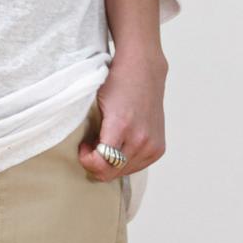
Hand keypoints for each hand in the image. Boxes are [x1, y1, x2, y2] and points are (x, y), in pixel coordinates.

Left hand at [79, 53, 166, 181]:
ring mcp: (152, 145)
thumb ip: (93, 131)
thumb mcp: (97, 104)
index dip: (87, 160)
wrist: (143, 69)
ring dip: (111, 163)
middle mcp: (140, 139)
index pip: (102, 164)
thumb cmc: (118, 82)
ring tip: (107, 142)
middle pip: (112, 172)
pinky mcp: (158, 148)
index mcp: (121, 127)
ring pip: (123, 172)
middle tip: (93, 144)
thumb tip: (89, 153)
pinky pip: (136, 166)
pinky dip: (125, 161)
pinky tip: (120, 144)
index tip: (84, 147)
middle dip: (97, 163)